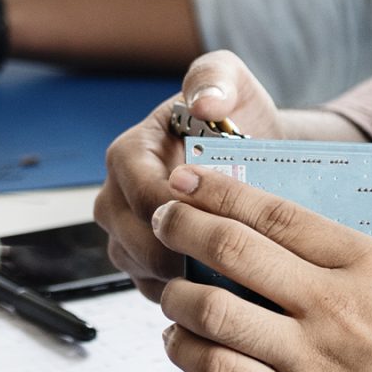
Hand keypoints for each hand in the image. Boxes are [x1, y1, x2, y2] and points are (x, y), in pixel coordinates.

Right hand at [94, 50, 285, 300]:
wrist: (253, 150)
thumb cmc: (237, 115)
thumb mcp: (230, 80)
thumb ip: (215, 78)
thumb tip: (205, 102)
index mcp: (129, 152)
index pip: (138, 189)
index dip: (173, 208)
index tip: (216, 216)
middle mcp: (117, 194)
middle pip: (130, 237)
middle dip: (176, 251)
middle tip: (224, 257)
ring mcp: (126, 231)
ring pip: (138, 267)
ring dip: (178, 277)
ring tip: (225, 274)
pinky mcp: (143, 261)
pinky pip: (151, 288)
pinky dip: (181, 293)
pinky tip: (217, 286)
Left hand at [154, 165, 371, 371]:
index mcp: (366, 266)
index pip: (276, 213)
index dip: (224, 189)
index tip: (191, 177)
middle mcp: (330, 306)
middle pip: (235, 250)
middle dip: (186, 224)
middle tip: (164, 213)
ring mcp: (308, 361)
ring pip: (217, 310)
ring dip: (179, 292)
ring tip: (166, 283)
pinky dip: (190, 352)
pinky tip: (181, 340)